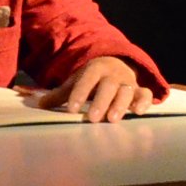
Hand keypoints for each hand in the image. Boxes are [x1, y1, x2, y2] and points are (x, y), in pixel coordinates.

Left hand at [36, 56, 152, 121]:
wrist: (114, 66)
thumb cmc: (91, 79)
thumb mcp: (76, 82)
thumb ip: (61, 94)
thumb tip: (40, 106)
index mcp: (95, 69)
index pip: (87, 80)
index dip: (79, 94)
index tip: (72, 109)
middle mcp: (113, 74)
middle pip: (108, 86)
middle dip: (101, 102)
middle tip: (93, 118)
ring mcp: (128, 82)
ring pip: (127, 91)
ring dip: (120, 105)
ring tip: (113, 120)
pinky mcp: (140, 90)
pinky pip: (146, 94)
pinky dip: (144, 102)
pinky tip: (138, 112)